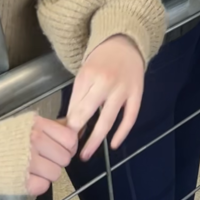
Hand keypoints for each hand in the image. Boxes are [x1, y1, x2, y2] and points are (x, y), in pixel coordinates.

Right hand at [26, 116, 78, 196]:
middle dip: (57, 162)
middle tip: (46, 162)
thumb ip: (47, 129)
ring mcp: (28, 160)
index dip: (69, 148)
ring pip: (56, 174)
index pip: (70, 139)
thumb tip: (70, 133)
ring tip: (35, 171)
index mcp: (38, 125)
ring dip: (48, 175)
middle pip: (65, 158)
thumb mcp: (24, 125)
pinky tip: (28, 179)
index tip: (64, 151)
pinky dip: (38, 185)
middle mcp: (35, 141)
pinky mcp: (20, 180)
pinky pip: (43, 186)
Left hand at [66, 35, 145, 160]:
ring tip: (85, 155)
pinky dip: (122, 132)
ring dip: (96, 139)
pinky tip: (113, 145)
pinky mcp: (137, 93)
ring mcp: (123, 88)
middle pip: (88, 112)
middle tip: (69, 151)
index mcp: (89, 75)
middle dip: (77, 133)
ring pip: (108, 118)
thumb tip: (68, 125)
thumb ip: (77, 98)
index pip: (75, 105)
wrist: (125, 44)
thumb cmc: (100, 61)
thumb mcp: (84, 74)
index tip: (61, 140)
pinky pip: (130, 117)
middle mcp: (106, 82)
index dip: (68, 124)